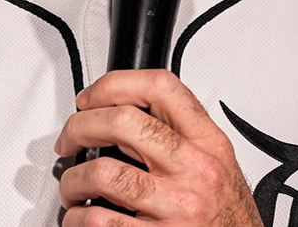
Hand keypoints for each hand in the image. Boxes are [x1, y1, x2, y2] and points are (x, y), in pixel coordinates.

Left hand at [53, 69, 262, 225]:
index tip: (91, 98)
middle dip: (80, 127)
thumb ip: (181, 136)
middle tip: (69, 139)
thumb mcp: (218, 164)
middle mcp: (194, 171)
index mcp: (208, 143)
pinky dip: (77, 219)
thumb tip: (124, 114)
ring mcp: (176, 207)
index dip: (114, 84)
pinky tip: (82, 218)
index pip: (160, 88)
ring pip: (101, 174)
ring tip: (74, 186)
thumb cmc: (228, 217)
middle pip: (122, 122)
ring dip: (73, 180)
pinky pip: (99, 221)